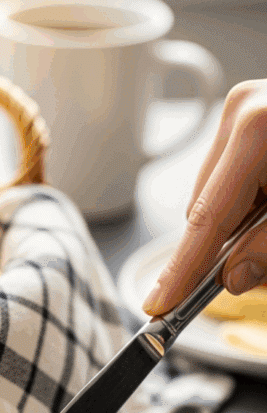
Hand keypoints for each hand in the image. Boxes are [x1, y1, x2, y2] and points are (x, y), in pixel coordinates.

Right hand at [143, 79, 266, 315]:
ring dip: (239, 224)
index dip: (181, 270)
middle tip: (253, 276)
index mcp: (255, 130)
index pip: (204, 219)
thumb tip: (232, 278)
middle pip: (205, 207)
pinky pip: (231, 173)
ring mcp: (245, 106)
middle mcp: (241, 110)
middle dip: (221, 250)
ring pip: (216, 192)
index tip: (158, 306)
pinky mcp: (253, 111)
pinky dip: (248, 201)